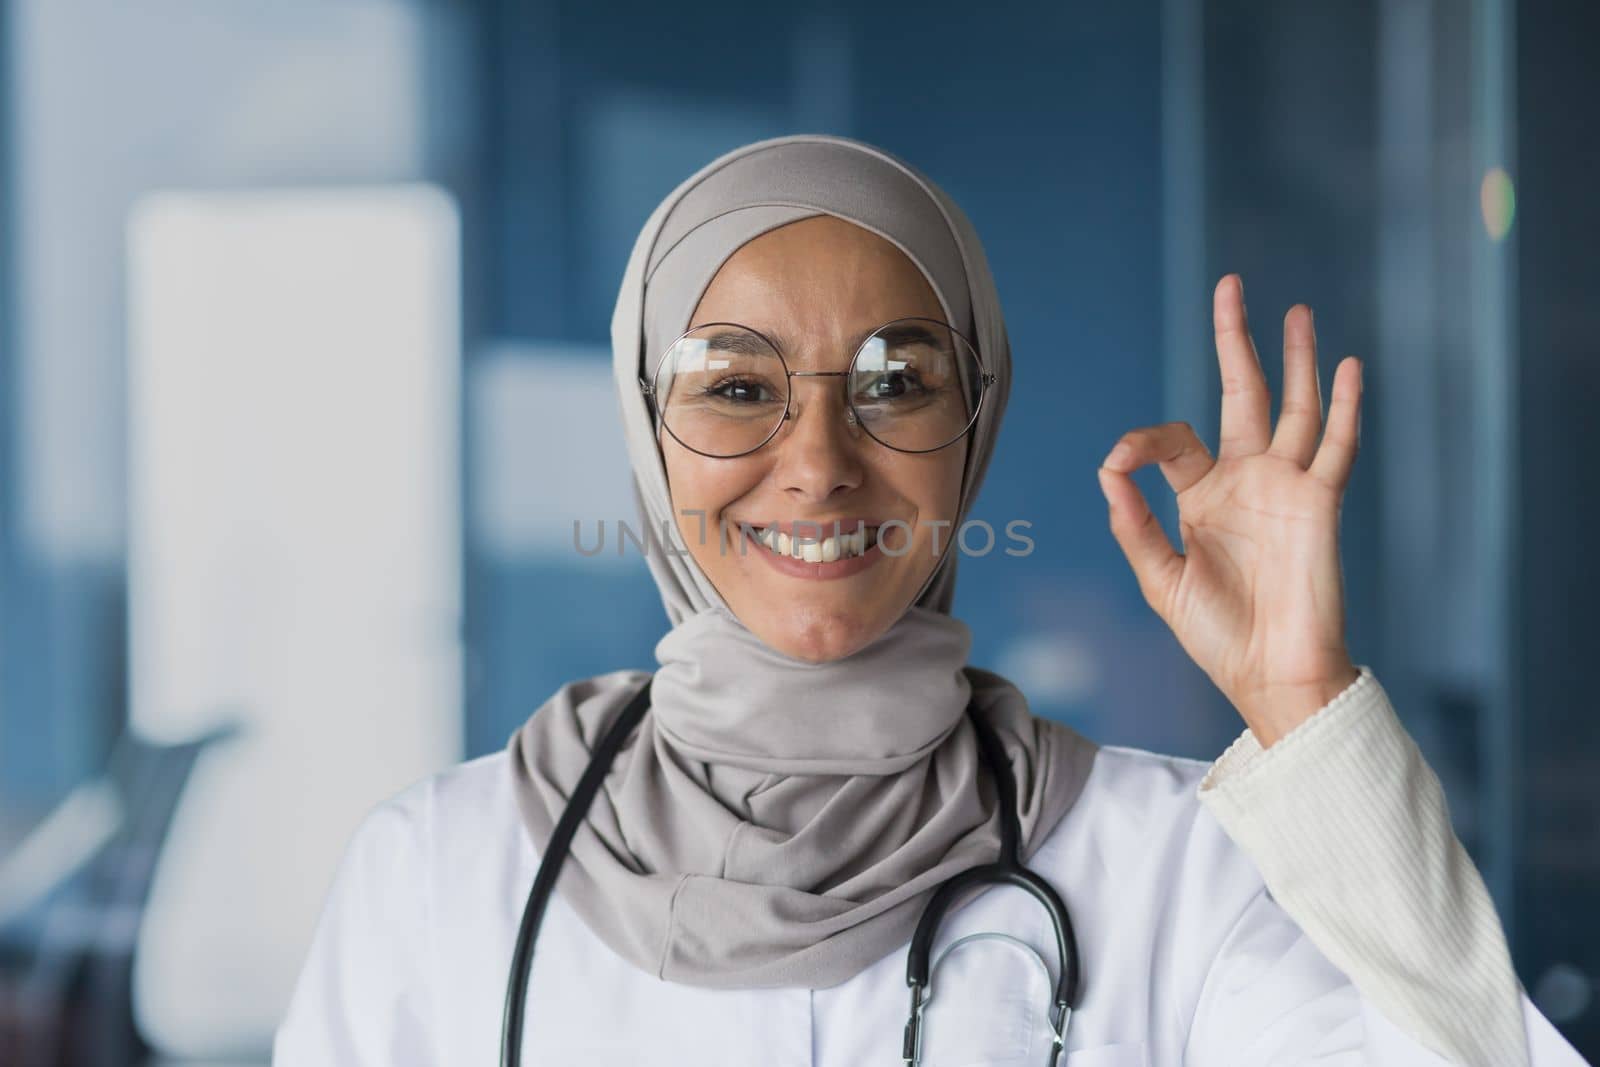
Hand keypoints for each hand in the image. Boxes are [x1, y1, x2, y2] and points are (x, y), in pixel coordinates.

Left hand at [1097, 274, 1362, 746]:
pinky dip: (1342, 406)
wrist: (1269, 674)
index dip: (1140, 442)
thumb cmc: (1216, 635)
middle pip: (1243, 393)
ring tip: (1297, 311)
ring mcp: (1286, 487)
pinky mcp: (1320, 503)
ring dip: (1297, 359)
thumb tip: (1108, 470)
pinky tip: (1344, 365)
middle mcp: (1246, 481)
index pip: (1172, 441)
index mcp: (1202, 497)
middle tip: (1230, 286)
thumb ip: (1134, 524)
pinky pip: (1335, 446)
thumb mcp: (1159, 579)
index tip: (1119, 460)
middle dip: (1236, 340)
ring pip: (1295, 407)